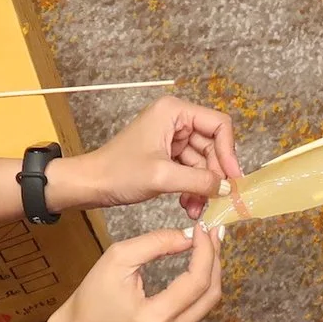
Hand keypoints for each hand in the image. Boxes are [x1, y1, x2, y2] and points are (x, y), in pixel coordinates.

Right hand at [41, 222, 223, 321]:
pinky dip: (202, 285)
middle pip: (210, 294)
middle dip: (215, 259)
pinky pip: (197, 310)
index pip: (196, 282)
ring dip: (211, 271)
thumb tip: (189, 236)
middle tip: (214, 232)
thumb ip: (156, 243)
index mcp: (153, 318)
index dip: (205, 252)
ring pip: (208, 303)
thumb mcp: (117, 259)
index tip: (203, 229)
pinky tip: (200, 265)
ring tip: (210, 244)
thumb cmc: (92, 297)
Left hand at [52, 97, 242, 217]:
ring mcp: (171, 138)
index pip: (218, 124)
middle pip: (212, 146)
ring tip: (197, 210)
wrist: (91, 185)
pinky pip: (190, 171)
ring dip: (202, 187)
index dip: (229, 151)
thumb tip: (227, 188)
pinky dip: (192, 188)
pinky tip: (189, 206)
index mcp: (174, 112)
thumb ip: (199, 181)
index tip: (232, 178)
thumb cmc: (118, 172)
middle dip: (213, 175)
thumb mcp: (162, 177)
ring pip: (202, 162)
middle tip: (217, 201)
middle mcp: (175, 120)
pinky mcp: (166, 155)